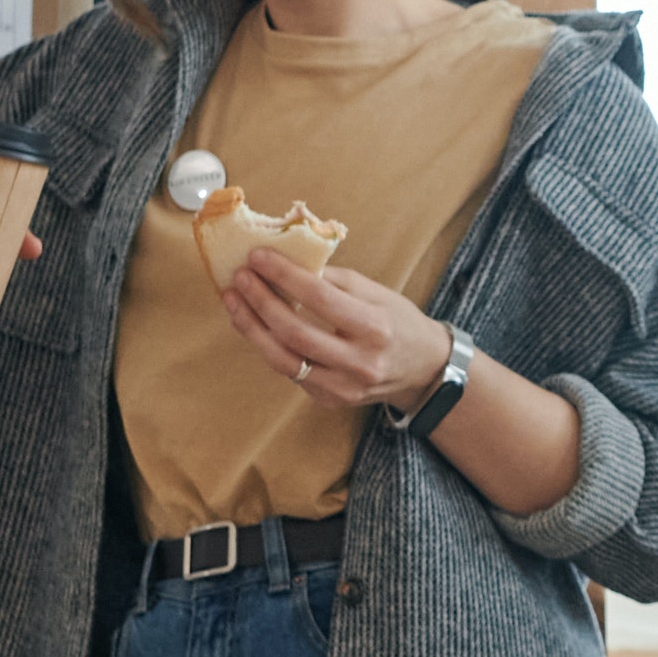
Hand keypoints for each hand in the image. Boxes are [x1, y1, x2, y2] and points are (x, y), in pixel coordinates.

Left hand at [227, 250, 451, 410]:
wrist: (423, 369)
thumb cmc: (398, 322)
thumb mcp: (377, 293)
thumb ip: (334, 280)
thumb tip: (288, 262)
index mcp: (376, 328)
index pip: (320, 298)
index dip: (284, 276)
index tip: (258, 256)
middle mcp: (360, 362)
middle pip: (295, 333)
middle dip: (260, 302)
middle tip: (240, 277)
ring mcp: (344, 387)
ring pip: (284, 360)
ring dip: (252, 328)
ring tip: (234, 301)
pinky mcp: (330, 400)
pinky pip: (291, 373)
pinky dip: (268, 346)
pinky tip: (254, 325)